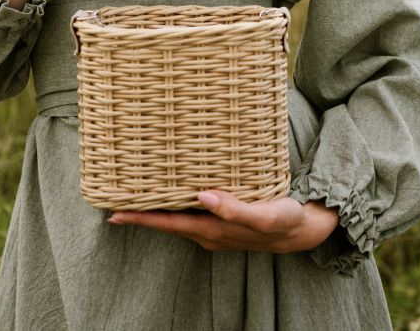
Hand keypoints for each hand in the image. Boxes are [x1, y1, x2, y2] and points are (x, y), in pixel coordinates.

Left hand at [107, 190, 339, 253]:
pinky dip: (178, 200)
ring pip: (179, 215)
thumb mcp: (264, 215)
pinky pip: (193, 210)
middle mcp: (209, 230)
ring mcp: (216, 226)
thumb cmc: (286, 221)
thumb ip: (234, 209)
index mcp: (213, 230)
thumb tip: (203, 196)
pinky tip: (176, 189)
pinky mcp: (225, 218)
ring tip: (136, 191)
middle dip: (141, 211)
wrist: (306, 229)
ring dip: (158, 206)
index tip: (113, 212)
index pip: (168, 223)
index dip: (141, 218)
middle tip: (115, 196)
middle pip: (167, 220)